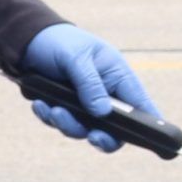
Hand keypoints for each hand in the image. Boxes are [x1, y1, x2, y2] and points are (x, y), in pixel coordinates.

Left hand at [22, 23, 159, 154]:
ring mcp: (85, 105)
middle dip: (103, 137)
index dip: (150, 124)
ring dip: (68, 124)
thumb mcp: (76, 57)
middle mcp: (105, 95)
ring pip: (84, 131)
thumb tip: (103, 112)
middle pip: (115, 130)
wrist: (30, 41)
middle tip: (92, 137)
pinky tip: (40, 104)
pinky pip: (61, 124)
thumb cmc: (61, 41)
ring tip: (53, 109)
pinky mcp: (65, 110)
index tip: (151, 139)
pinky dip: (49, 117)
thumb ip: (90, 84)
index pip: (140, 105)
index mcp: (118, 77)